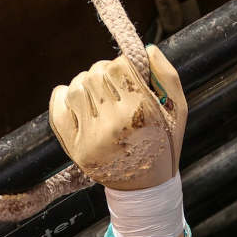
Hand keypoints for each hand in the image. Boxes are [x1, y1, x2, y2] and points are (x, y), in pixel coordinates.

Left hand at [50, 45, 186, 190]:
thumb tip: (146, 48)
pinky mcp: (75, 148)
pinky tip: (79, 102)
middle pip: (95, 73)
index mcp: (141, 112)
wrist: (146, 188)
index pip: (118, 66)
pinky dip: (63, 97)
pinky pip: (58, 109)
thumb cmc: (165, 143)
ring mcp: (91, 137)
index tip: (130, 75)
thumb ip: (166, 75)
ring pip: (76, 88)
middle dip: (105, 74)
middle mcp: (114, 124)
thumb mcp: (178, 109)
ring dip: (87, 85)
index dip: (123, 65)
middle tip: (116, 87)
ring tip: (100, 97)